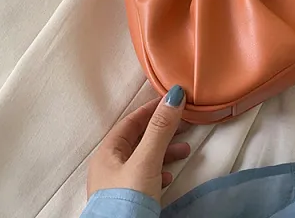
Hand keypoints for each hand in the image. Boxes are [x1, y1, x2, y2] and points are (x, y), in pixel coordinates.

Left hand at [87, 86, 189, 202]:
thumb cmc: (128, 200)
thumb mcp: (146, 161)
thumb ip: (160, 129)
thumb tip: (174, 94)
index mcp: (108, 152)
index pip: (132, 121)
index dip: (153, 109)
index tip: (173, 102)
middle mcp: (109, 166)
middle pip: (139, 139)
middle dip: (163, 130)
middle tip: (186, 125)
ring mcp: (117, 185)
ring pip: (144, 158)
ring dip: (165, 151)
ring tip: (186, 152)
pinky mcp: (126, 201)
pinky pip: (144, 177)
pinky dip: (159, 171)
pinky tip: (169, 176)